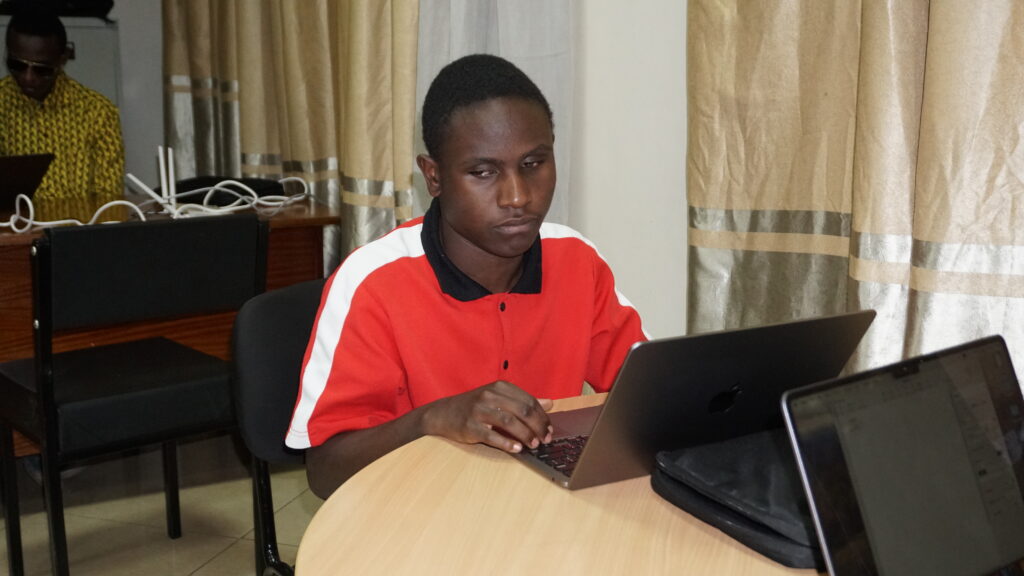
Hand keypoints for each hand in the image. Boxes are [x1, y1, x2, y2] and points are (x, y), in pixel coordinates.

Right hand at [421, 380, 553, 452]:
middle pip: (522, 411)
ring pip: (509, 422)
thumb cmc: (475, 407)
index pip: (528, 401)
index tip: (550, 430)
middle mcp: (490, 395)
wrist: (443, 414)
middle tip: (546, 439)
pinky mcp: (469, 426)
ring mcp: (478, 410)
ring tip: (534, 445)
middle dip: (538, 427)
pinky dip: (506, 443)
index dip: (542, 417)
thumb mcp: (499, 399)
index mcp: (500, 387)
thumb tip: (550, 403)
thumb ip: (523, 401)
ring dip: (525, 435)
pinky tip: (517, 449)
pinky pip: (491, 435)